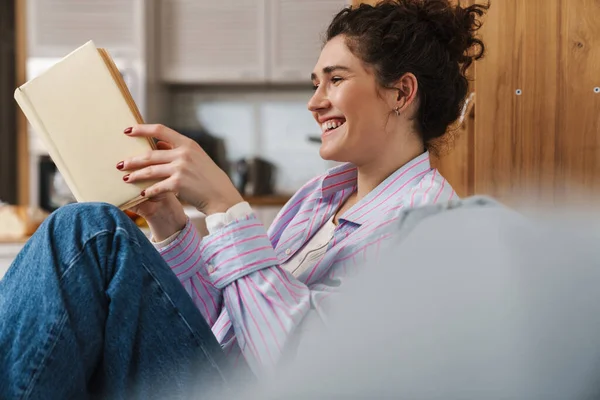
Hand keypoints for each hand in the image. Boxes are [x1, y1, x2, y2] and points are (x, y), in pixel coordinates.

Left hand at [119, 124, 243, 214]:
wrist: (221, 196)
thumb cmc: (209, 178)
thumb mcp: (197, 158)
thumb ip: (178, 150)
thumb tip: (159, 143)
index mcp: (188, 144)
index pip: (160, 130)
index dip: (142, 129)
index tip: (127, 130)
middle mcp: (183, 154)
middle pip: (150, 154)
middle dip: (132, 160)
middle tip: (120, 164)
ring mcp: (181, 168)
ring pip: (150, 170)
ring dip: (135, 175)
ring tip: (125, 178)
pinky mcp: (179, 184)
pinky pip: (157, 187)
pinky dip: (148, 190)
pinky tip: (141, 193)